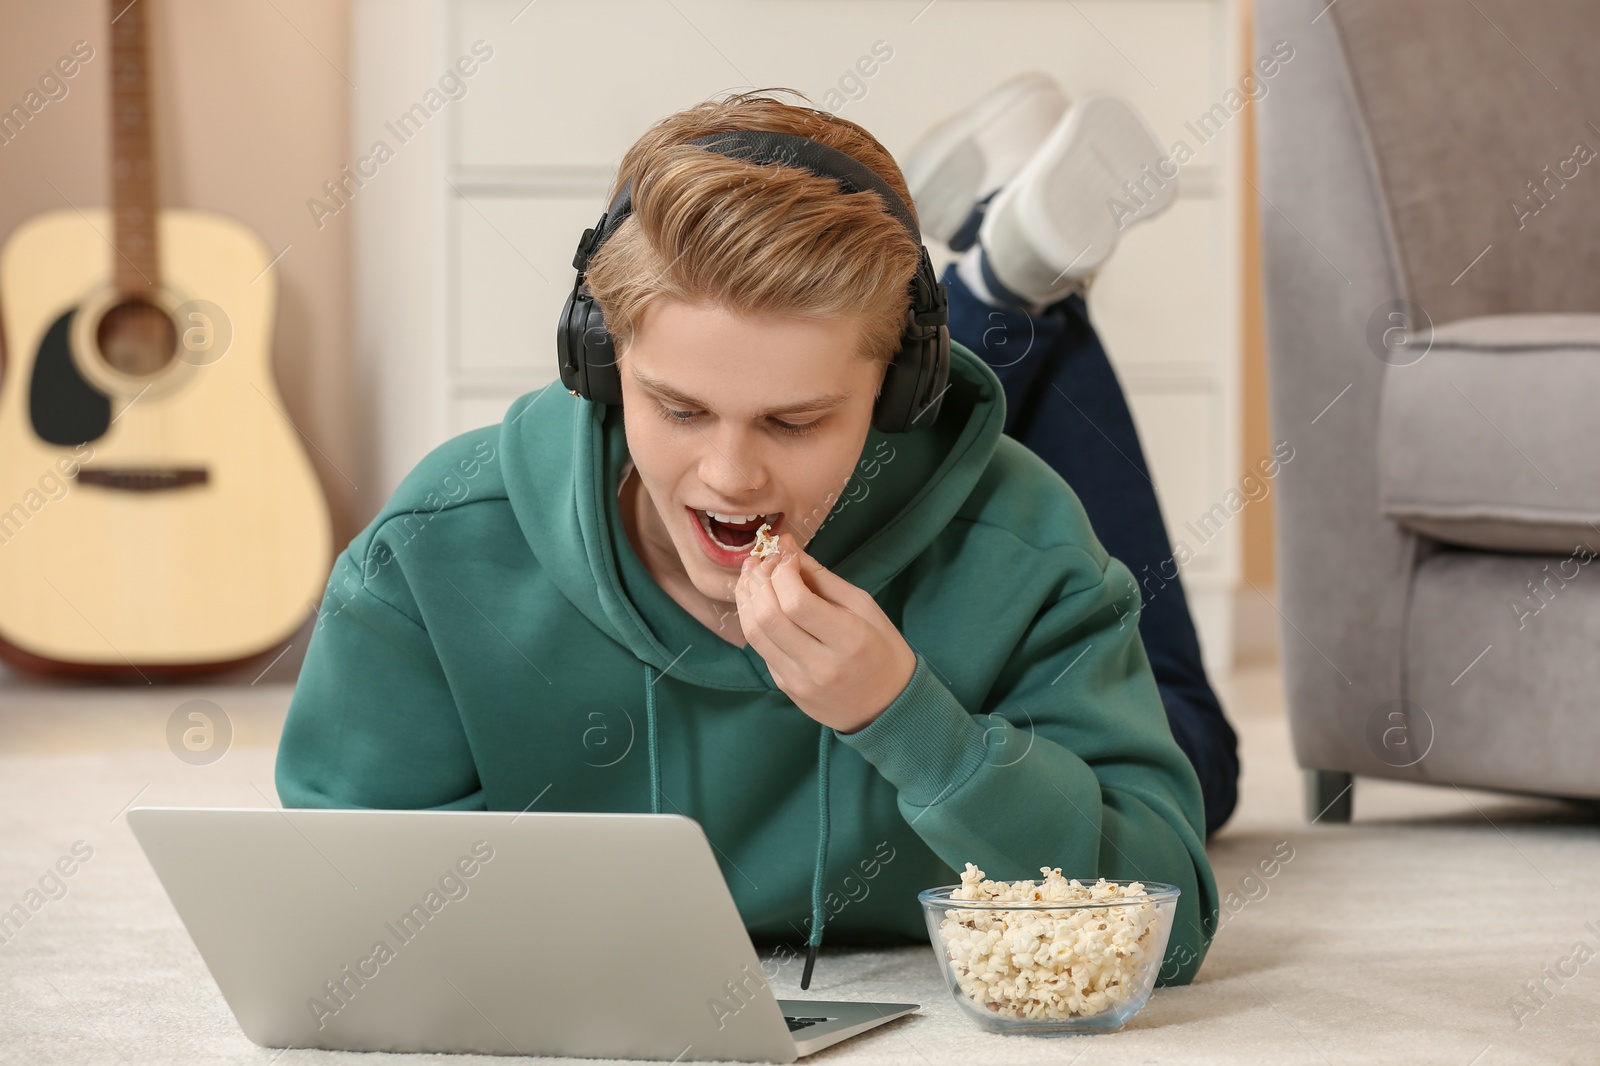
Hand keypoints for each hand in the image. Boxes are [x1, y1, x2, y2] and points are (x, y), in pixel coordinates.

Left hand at [735, 533, 916, 733]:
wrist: (886, 706)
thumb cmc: (881, 648)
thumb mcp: (863, 606)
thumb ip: (821, 577)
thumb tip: (786, 545)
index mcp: (849, 640)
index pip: (797, 602)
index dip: (783, 572)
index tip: (788, 557)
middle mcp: (820, 665)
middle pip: (769, 617)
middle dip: (759, 580)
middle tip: (764, 561)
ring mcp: (799, 681)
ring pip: (755, 634)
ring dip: (747, 598)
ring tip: (751, 575)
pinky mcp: (786, 688)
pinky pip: (761, 649)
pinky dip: (754, 619)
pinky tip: (758, 601)